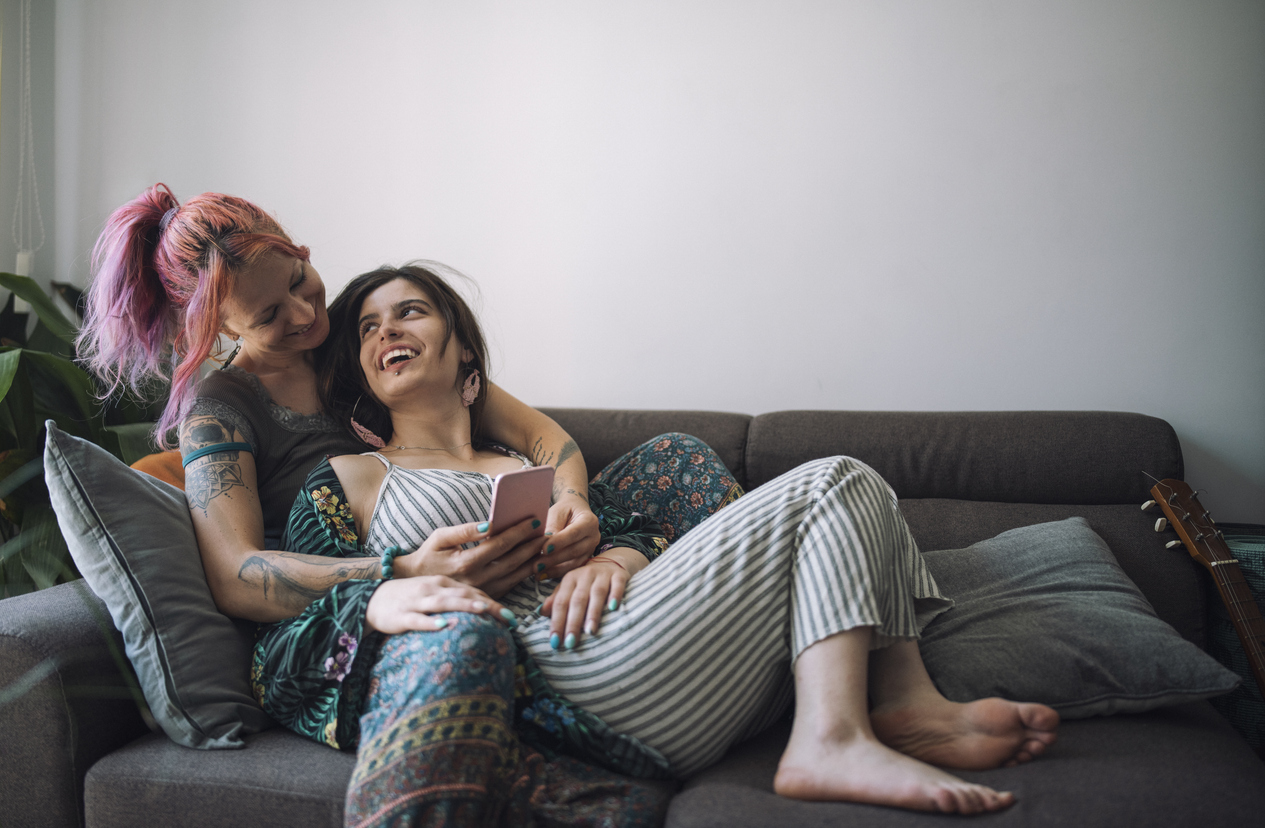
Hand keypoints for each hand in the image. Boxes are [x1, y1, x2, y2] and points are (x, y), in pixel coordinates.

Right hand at [365, 575, 516, 633]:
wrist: (374, 599)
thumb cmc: (411, 595)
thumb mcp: (435, 586)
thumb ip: (458, 593)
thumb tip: (485, 605)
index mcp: (444, 582)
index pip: (473, 591)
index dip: (494, 602)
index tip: (513, 617)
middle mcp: (433, 589)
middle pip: (464, 596)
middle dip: (488, 606)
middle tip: (509, 618)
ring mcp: (418, 601)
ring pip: (443, 603)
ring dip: (463, 606)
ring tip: (482, 611)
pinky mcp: (402, 615)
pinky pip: (418, 619)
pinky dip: (431, 622)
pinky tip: (444, 625)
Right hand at [394, 517, 545, 596]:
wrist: (413, 584)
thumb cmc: (428, 556)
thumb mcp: (440, 537)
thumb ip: (464, 530)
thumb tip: (489, 524)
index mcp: (465, 562)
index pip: (499, 544)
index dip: (518, 532)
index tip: (534, 521)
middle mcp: (476, 579)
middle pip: (512, 561)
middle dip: (532, 546)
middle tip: (548, 533)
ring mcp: (481, 592)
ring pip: (515, 576)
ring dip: (532, 561)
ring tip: (545, 548)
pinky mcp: (484, 598)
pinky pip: (510, 586)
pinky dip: (524, 575)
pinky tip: (533, 565)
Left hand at [540, 494, 599, 579]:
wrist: (574, 512)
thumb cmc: (564, 510)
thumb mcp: (557, 512)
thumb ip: (552, 526)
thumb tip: (545, 542)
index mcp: (589, 521)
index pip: (574, 533)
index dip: (559, 542)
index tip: (544, 548)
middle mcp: (593, 537)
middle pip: (574, 551)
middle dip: (554, 559)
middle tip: (536, 564)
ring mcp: (590, 550)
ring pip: (573, 563)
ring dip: (554, 569)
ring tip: (537, 572)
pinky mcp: (584, 559)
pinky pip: (571, 569)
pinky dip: (556, 573)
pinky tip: (543, 575)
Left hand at [541, 554, 631, 648]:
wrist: (610, 563)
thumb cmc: (586, 582)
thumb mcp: (569, 588)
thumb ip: (556, 600)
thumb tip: (541, 613)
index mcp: (569, 579)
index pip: (561, 602)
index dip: (557, 621)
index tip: (555, 641)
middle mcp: (584, 575)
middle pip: (577, 600)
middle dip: (573, 622)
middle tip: (571, 642)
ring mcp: (603, 574)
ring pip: (597, 593)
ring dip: (593, 613)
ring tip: (590, 631)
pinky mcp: (619, 575)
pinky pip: (617, 584)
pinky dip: (616, 595)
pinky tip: (614, 608)